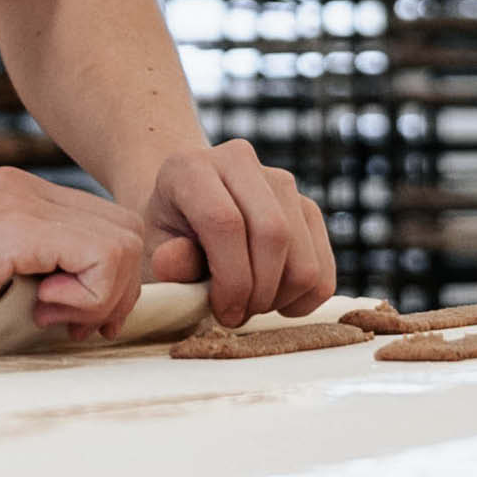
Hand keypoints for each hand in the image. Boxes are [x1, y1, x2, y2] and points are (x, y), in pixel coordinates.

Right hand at [0, 166, 143, 348]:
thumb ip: (33, 280)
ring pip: (125, 242)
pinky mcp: (17, 226)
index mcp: (20, 199)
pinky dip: (89, 295)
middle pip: (127, 231)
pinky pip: (102, 254)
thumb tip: (87, 311)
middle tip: (67, 324)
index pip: (107, 228)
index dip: (106, 281)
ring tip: (47, 317)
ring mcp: (23, 201)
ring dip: (101, 294)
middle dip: (115, 290)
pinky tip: (40, 311)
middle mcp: (27, 189)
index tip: (68, 320)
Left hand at [143, 139, 336, 326]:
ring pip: (303, 256)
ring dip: (280, 298)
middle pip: (273, 234)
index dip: (229, 279)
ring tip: (249, 304)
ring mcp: (280, 181)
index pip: (225, 222)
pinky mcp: (307, 206)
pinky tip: (274, 299)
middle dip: (258, 291)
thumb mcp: (154, 249)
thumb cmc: (169, 236)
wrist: (188, 210)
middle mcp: (239, 160)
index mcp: (191, 168)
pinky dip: (304, 298)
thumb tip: (173, 261)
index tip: (222, 313)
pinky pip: (323, 266)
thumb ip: (166, 260)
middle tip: (236, 315)